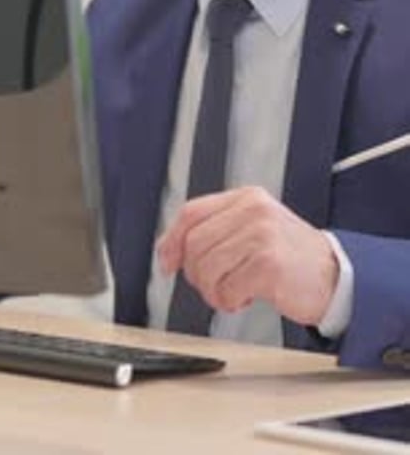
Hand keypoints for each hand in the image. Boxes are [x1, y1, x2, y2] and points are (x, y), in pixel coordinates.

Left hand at [157, 186, 338, 325]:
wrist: (335, 275)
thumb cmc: (291, 256)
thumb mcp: (254, 228)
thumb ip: (217, 230)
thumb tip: (170, 250)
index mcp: (246, 198)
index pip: (191, 212)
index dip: (172, 240)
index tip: (167, 262)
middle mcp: (253, 211)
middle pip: (195, 243)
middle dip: (196, 273)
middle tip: (214, 285)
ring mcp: (262, 235)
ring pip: (207, 269)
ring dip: (213, 292)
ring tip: (232, 292)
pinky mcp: (269, 264)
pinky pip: (227, 289)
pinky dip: (230, 302)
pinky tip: (246, 298)